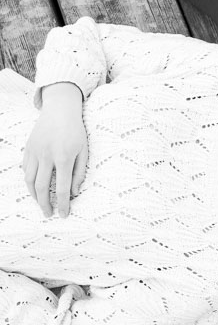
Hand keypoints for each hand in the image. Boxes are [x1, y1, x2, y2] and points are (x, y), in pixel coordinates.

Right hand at [23, 82, 86, 217]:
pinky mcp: (28, 149)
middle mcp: (46, 156)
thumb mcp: (84, 150)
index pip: (61, 188)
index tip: (64, 214)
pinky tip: (35, 187)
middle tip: (49, 214)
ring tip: (41, 204)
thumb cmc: (76, 131)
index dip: (62, 204)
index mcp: (64, 157)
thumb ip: (80, 172)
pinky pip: (25, 169)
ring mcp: (34, 152)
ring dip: (34, 196)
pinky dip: (29, 181)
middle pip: (41, 187)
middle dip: (44, 204)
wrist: (60, 110)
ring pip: (29, 180)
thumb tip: (74, 192)